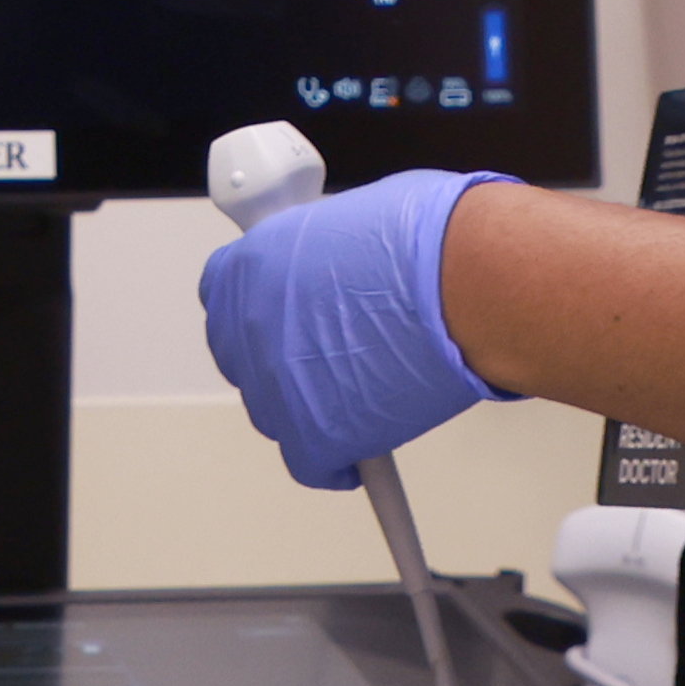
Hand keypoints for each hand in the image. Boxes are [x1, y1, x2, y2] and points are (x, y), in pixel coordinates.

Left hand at [193, 168, 509, 489]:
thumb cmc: (424, 238)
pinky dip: (334, 467)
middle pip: (245, 361)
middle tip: (324, 364)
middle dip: (280, 364)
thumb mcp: (350, 219)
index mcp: (250, 264)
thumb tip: (340, 268)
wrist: (460, 280)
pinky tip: (356, 462)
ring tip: (353, 404)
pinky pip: (312, 465)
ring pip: (274, 415)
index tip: (282, 320)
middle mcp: (247, 326)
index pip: (224, 296)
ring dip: (306, 412)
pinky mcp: (313, 434)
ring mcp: (275, 385)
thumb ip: (324, 253)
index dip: (259, 310)